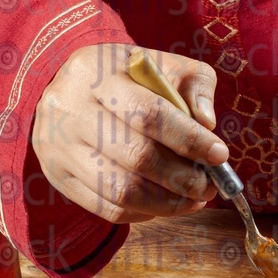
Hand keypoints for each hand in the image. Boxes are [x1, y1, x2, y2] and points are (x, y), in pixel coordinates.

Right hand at [32, 44, 228, 223]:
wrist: (65, 90)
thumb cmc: (125, 79)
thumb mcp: (159, 65)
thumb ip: (193, 84)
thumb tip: (207, 123)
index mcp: (95, 71)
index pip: (149, 113)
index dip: (189, 139)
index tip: (219, 155)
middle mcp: (68, 109)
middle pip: (135, 156)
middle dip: (182, 177)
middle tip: (209, 186)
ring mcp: (58, 147)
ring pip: (121, 190)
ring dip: (168, 202)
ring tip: (194, 199)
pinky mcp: (58, 177)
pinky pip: (107, 208)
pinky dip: (144, 212)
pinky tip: (165, 204)